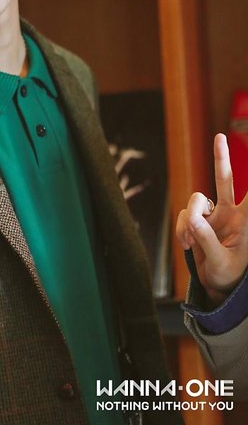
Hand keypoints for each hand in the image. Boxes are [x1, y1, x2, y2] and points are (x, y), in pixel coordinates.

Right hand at [176, 133, 247, 303]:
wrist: (217, 288)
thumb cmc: (229, 277)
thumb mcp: (221, 263)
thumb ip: (206, 239)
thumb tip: (193, 216)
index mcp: (246, 222)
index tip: (240, 146)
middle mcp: (230, 213)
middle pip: (224, 179)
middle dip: (221, 157)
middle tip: (220, 136)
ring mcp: (212, 216)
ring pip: (196, 200)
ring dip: (190, 220)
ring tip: (189, 243)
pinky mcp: (197, 221)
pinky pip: (185, 215)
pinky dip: (182, 229)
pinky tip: (186, 244)